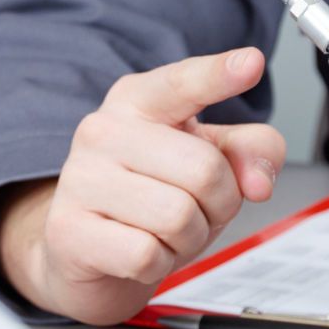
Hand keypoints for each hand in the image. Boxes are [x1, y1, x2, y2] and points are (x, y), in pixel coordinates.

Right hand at [0, 49, 285, 325]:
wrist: (83, 252)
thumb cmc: (152, 195)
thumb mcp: (206, 162)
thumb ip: (248, 152)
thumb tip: (259, 180)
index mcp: (138, 100)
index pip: (183, 83)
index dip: (219, 75)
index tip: (250, 62)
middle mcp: (103, 129)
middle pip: (205, 170)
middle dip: (219, 204)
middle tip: (196, 209)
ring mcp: (80, 177)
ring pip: (178, 217)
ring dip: (189, 239)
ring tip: (166, 233)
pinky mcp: (69, 229)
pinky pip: (147, 255)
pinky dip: (159, 265)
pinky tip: (140, 252)